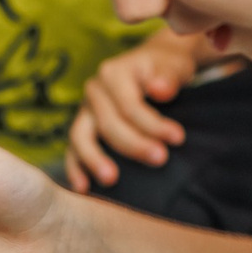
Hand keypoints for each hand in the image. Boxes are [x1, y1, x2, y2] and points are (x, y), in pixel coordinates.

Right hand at [66, 30, 206, 193]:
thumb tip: (160, 90)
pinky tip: (83, 187)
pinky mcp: (83, 128)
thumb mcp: (173, 65)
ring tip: (111, 180)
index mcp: (113, 73)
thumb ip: (168, 77)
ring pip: (81, 137)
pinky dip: (76, 168)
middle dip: (134, 144)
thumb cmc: (165, 68)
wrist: (153, 67)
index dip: (153, 124)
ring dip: (95, 159)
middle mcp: (94, 91)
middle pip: (108, 123)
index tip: (178, 138)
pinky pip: (73, 149)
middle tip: (159, 159)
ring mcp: (85, 110)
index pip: (130, 105)